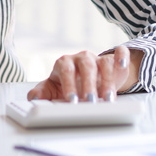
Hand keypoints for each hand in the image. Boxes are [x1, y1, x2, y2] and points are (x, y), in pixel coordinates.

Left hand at [27, 46, 141, 102]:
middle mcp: (82, 58)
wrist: (89, 79)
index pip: (66, 69)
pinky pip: (120, 53)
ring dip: (107, 81)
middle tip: (90, 102)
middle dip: (88, 85)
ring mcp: (99, 57)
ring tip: (108, 100)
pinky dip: (122, 58)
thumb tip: (33, 98)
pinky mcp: (114, 59)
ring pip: (104, 64)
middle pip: (86, 66)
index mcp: (65, 63)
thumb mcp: (53, 89)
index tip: (71, 101)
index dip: (69, 84)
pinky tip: (122, 65)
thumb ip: (42, 93)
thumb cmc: (69, 85)